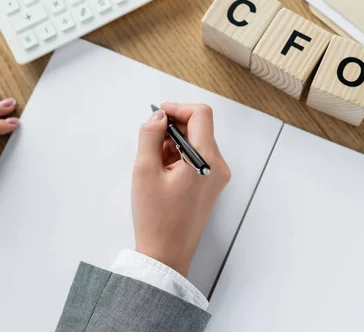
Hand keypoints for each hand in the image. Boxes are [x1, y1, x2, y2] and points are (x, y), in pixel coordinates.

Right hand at [131, 103, 230, 275]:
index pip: (201, 115)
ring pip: (197, 143)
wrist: (166, 254)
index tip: (158, 114)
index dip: (178, 108)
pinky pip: (197, 159)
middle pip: (199, 128)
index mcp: (207, 160)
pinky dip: (179, 157)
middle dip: (173, 128)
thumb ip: (150, 136)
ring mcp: (217, 177)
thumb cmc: (156, 217)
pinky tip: (162, 172)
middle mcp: (218, 166)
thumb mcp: (145, 171)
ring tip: (154, 163)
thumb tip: (158, 116)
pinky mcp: (211, 186)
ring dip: (174, 143)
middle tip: (150, 142)